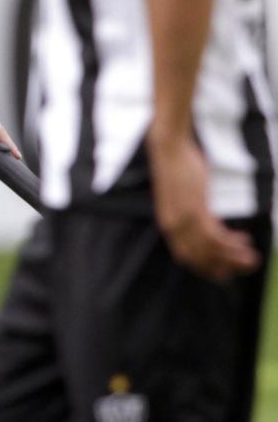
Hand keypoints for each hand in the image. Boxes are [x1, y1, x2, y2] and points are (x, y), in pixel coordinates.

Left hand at [149, 132, 259, 281]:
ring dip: (234, 257)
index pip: (185, 257)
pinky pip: (216, 235)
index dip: (206, 267)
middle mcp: (174, 226)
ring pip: (212, 250)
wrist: (170, 148)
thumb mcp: (181, 196)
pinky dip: (231, 242)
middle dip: (224, 267)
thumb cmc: (177, 167)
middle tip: (244, 268)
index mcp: (168, 224)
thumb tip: (206, 218)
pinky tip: (245, 240)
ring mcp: (184, 219)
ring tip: (252, 257)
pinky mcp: (196, 210)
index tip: (223, 273)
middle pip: (200, 259)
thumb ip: (190, 211)